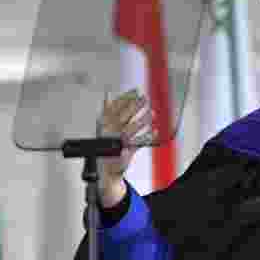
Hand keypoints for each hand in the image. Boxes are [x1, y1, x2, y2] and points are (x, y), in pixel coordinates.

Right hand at [97, 88, 152, 206]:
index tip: (135, 90)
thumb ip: (107, 112)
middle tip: (145, 98)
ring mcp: (117, 143)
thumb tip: (108, 96)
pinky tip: (156, 132)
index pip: (113, 108)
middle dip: (135, 106)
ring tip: (152, 113)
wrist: (105, 169)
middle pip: (123, 116)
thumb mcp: (103, 127)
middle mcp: (109, 133)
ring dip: (142, 120)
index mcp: (102, 125)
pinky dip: (148, 137)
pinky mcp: (125, 154)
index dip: (124, 98)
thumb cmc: (106, 145)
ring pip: (131, 129)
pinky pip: (138, 144)